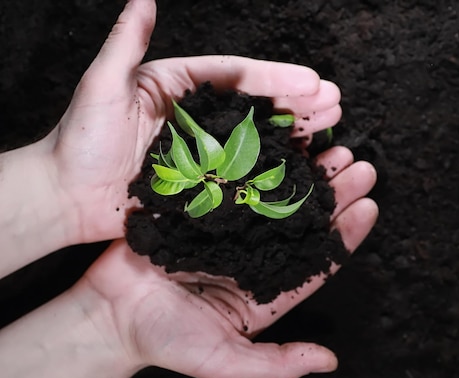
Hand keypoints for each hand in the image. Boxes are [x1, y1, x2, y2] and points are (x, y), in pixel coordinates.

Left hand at [49, 0, 340, 243]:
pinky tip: (301, 168)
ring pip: (257, 140)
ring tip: (330, 129)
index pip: (237, 77)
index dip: (276, 78)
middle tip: (336, 103)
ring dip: (294, 134)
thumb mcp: (103, 85)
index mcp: (180, 87)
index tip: (313, 81)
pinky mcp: (203, 185)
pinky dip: (273, 171)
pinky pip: (243, 176)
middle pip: (256, 107)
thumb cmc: (78, 140)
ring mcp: (204, 153)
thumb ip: (127, 42)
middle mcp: (199, 118)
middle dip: (298, 104)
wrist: (65, 197)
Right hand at [78, 146, 376, 377]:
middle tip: (360, 165)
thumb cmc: (167, 342)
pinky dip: (258, 163)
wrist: (111, 315)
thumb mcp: (226, 362)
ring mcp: (230, 229)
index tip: (369, 205)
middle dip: (334, 193)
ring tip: (332, 147)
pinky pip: (236, 181)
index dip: (345, 234)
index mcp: (269, 290)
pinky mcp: (202, 208)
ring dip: (305, 172)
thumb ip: (278, 363)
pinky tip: (279, 143)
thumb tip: (329, 361)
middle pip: (305, 221)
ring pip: (277, 195)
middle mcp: (256, 256)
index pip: (318, 261)